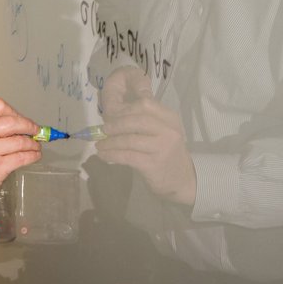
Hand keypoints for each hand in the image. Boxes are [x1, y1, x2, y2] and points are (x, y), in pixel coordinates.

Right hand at [0, 98, 41, 208]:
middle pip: (13, 121)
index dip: (14, 112)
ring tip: (35, 145)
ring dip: (32, 143)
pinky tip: (33, 155)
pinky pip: (21, 157)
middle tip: (35, 130)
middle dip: (29, 125)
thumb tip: (14, 124)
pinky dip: (32, 155)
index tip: (21, 118)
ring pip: (20, 141)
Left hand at [97, 71, 195, 205]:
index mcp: (170, 118)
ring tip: (99, 145)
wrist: (182, 180)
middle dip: (116, 124)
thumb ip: (145, 121)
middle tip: (103, 129)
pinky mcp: (153, 164)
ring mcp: (162, 147)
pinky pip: (127, 156)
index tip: (112, 114)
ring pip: (129, 140)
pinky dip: (112, 155)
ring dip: (110, 142)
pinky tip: (104, 155)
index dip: (125, 108)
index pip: (145, 104)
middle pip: (136, 120)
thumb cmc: (167, 152)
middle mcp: (168, 130)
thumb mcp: (163, 131)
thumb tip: (113, 115)